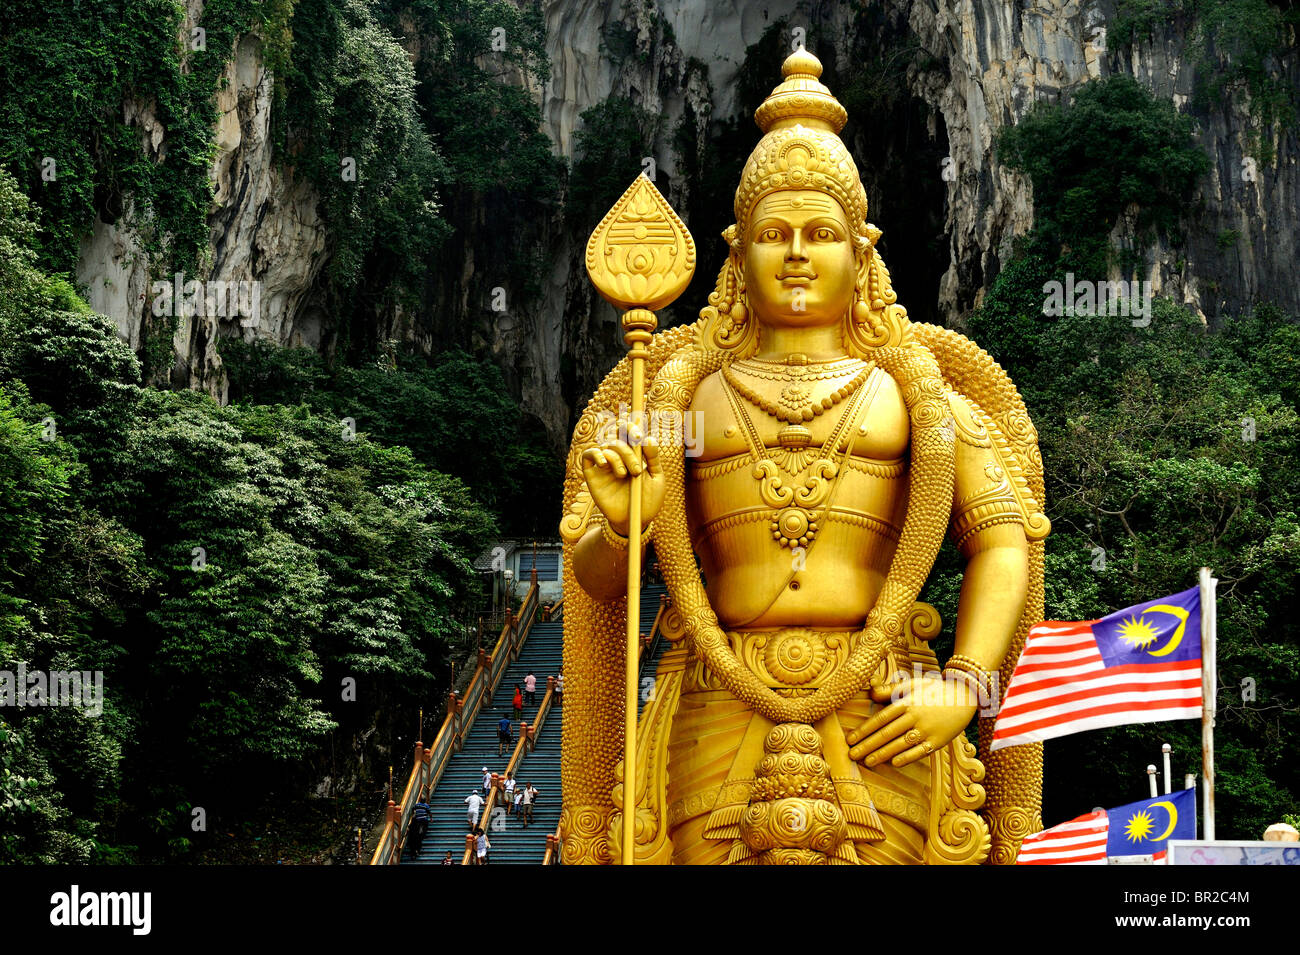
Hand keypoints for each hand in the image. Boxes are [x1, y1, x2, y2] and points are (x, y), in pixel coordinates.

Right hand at [581, 432, 665, 535]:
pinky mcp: (592, 475)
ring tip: (624, 475)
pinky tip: (605, 464)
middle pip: (618, 439)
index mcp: (634, 455)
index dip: (630, 428)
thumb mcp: (656, 478)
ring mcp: (605, 465)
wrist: (635, 521)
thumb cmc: (648, 500)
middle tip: (636, 470)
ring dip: (617, 458)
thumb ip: (653, 458)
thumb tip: (648, 438)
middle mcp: (618, 457)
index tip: (638, 435)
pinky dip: (595, 454)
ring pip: (606, 446)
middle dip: (628, 451)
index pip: (628, 433)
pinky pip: (588, 455)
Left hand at [846, 673, 977, 767]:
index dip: (864, 730)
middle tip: (852, 755)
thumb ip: (890, 690)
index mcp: (906, 702)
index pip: (880, 719)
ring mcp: (927, 730)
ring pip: (900, 744)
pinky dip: (907, 757)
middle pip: (887, 734)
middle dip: (868, 745)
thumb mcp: (912, 684)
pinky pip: (920, 751)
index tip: (850, 739)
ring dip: (882, 754)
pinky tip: (894, 763)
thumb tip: (870, 692)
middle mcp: (915, 716)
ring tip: (868, 761)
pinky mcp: (939, 740)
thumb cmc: (933, 689)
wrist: (965, 695)